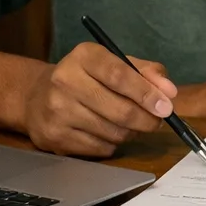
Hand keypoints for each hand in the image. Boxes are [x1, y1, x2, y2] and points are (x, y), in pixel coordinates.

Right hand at [21, 42, 177, 156]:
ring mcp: (57, 111)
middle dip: (146, 119)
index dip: (147, 93)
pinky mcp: (54, 137)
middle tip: (157, 121)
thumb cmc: (87, 78)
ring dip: (130, 132)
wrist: (36, 97)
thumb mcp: (115, 63)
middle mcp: (65, 81)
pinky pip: (100, 148)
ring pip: (113, 132)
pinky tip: (107, 132)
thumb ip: (147, 72)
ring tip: (129, 124)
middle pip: (119, 110)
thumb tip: (169, 92)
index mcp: (83, 56)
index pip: (119, 75)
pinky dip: (113, 144)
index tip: (166, 107)